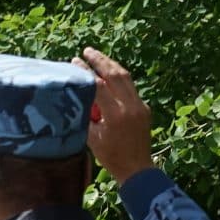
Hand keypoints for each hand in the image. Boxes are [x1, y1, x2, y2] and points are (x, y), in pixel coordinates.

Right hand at [75, 47, 154, 182]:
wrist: (137, 168)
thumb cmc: (110, 158)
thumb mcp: (92, 138)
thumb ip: (86, 117)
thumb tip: (77, 99)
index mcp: (115, 115)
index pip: (99, 86)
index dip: (86, 72)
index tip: (74, 62)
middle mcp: (130, 106)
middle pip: (115, 75)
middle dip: (100, 60)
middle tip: (87, 51)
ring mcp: (140, 105)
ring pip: (126, 77)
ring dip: (111, 65)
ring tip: (98, 57)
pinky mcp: (144, 108)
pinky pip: (131, 87)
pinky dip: (119, 78)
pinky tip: (110, 75)